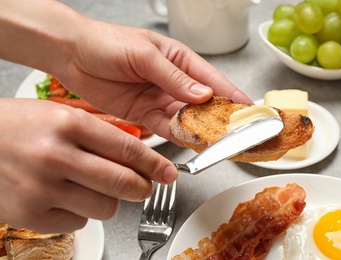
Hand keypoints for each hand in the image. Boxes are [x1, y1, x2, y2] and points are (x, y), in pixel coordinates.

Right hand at [0, 98, 176, 232]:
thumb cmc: (17, 126)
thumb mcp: (59, 114)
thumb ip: (99, 132)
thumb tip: (136, 152)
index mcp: (67, 124)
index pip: (127, 148)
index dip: (154, 163)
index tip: (168, 172)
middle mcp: (56, 156)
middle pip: (123, 183)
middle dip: (143, 188)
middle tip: (145, 186)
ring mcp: (42, 188)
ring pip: (106, 207)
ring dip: (113, 201)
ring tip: (99, 188)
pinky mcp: (31, 215)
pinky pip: (80, 220)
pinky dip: (83, 210)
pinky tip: (69, 196)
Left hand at [54, 21, 251, 143]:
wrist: (72, 55)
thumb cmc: (107, 43)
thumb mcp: (145, 55)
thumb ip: (174, 77)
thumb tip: (204, 94)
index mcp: (180, 60)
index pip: (213, 80)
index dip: (232, 96)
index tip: (248, 112)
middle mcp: (174, 81)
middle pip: (204, 104)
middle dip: (220, 120)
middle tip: (235, 136)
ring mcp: (160, 99)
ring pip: (187, 119)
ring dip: (200, 131)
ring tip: (215, 144)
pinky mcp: (145, 114)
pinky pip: (166, 127)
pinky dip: (177, 135)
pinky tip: (188, 142)